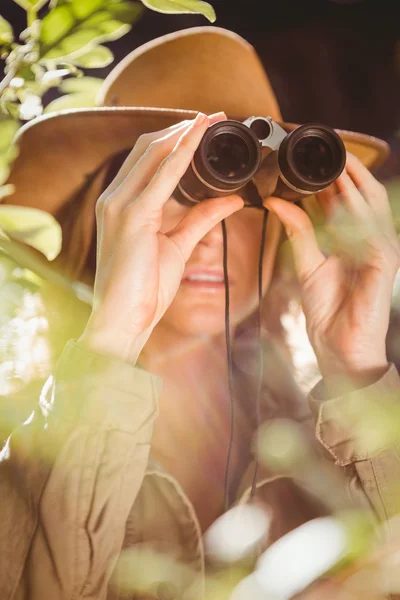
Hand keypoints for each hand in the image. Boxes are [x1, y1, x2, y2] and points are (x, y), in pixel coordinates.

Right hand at [79, 112, 243, 363]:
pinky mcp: (132, 216)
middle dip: (181, 128)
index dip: (175, 139)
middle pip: (148, 147)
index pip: (147, 160)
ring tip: (212, 119)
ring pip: (153, 152)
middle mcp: (115, 198)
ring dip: (184, 132)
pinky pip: (162, 174)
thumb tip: (232, 201)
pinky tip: (200, 136)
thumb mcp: (177, 247)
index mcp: (121, 205)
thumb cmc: (144, 288)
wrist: (123, 319)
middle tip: (214, 117)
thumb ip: (201, 219)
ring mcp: (120, 204)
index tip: (203, 128)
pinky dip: (183, 151)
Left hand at [264, 153, 399, 380]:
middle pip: (364, 193)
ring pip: (373, 204)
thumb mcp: (308, 264)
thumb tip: (277, 200)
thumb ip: (298, 231)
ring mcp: (381, 248)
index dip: (331, 175)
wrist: (340, 346)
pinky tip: (342, 194)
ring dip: (356, 181)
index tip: (311, 155)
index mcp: (354, 238)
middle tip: (326, 147)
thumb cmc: (329, 310)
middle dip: (346, 169)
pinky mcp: (385, 262)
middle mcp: (371, 238)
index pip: (346, 198)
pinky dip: (358, 210)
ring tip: (337, 159)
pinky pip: (372, 228)